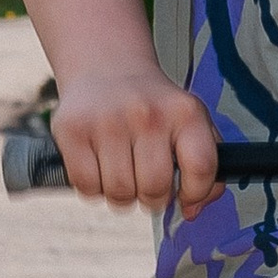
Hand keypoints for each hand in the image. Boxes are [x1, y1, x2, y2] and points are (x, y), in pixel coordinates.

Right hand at [51, 64, 221, 213]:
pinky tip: (99, 168)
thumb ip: (205, 166)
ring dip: (122, 195)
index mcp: (185, 112)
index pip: (201, 168)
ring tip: (122, 174)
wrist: (105, 66)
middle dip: (152, 198)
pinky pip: (87, 187)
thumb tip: (191, 211)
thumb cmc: (152, 106)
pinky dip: (93, 189)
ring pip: (119, 193)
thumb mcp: (189, 121)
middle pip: (154, 188)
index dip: (195, 194)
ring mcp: (108, 122)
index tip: (185, 196)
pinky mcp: (73, 130)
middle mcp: (148, 114)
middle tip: (146, 184)